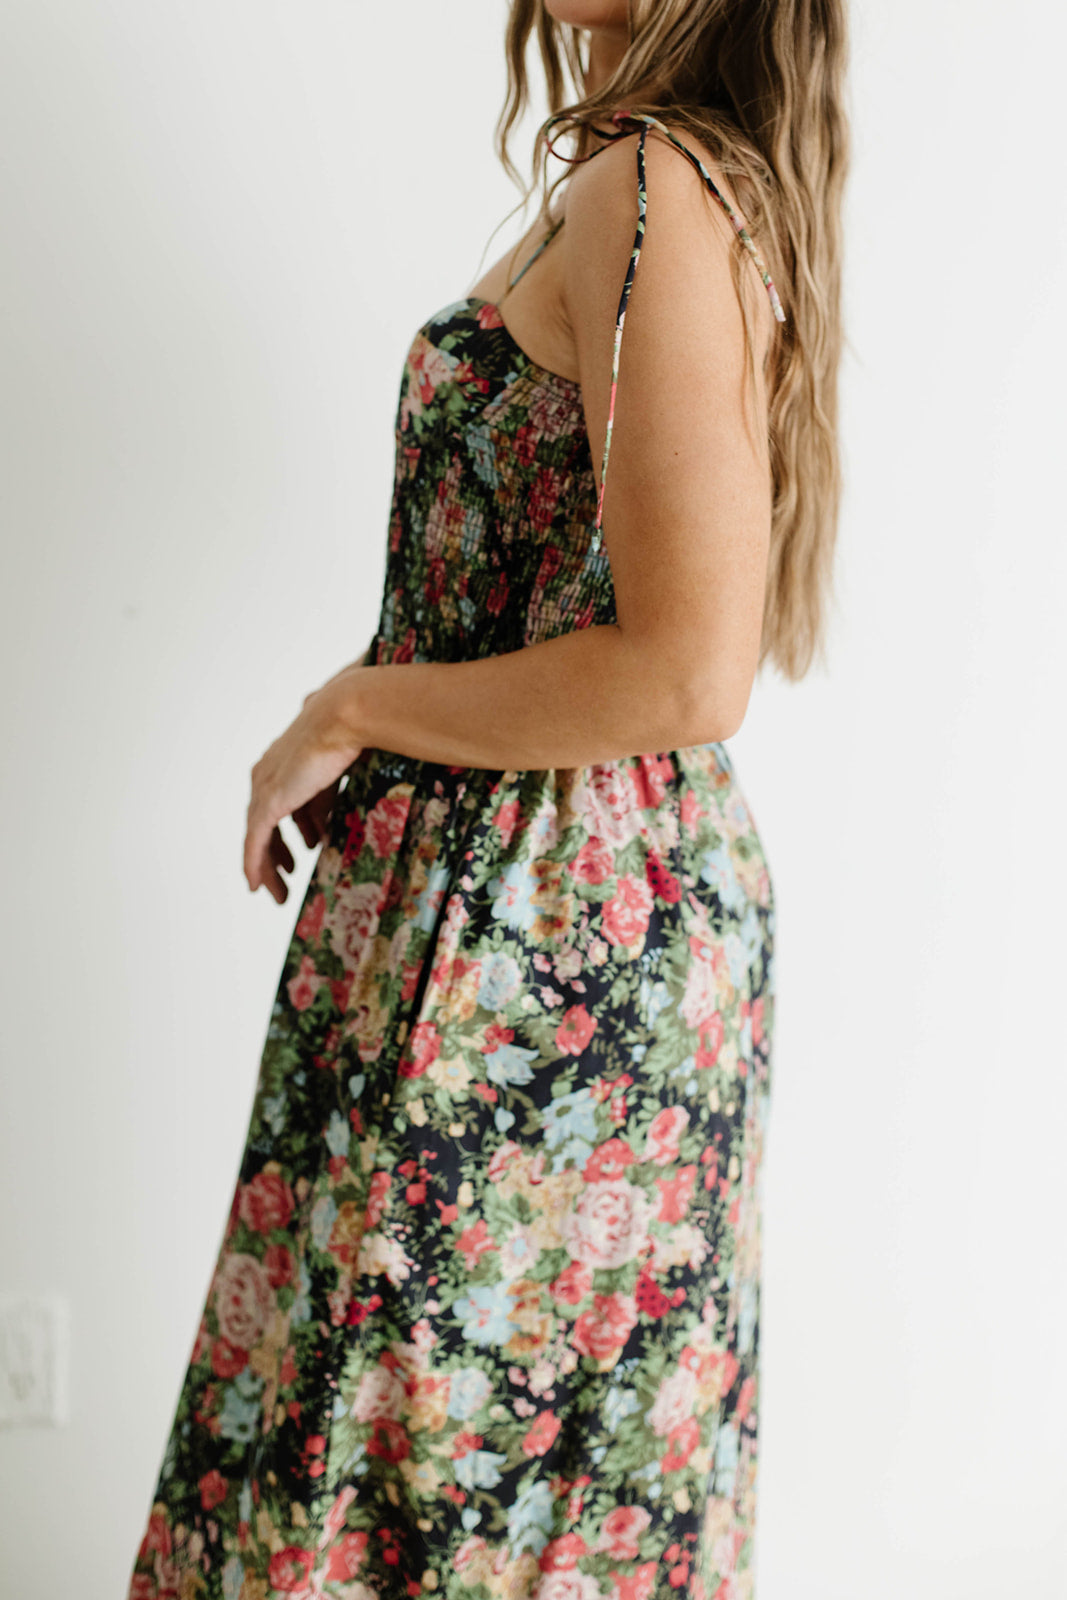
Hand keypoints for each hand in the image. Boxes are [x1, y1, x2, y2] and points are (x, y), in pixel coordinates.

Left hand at [244, 668, 366, 904]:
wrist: (348, 715)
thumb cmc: (356, 727)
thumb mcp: (347, 764)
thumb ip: (339, 785)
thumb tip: (345, 807)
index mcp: (287, 760)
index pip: (285, 800)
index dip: (297, 826)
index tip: (309, 845)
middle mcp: (269, 773)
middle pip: (267, 821)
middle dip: (279, 850)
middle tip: (289, 872)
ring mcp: (266, 788)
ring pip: (258, 837)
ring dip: (269, 865)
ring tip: (280, 889)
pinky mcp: (268, 802)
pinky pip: (255, 843)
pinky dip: (254, 865)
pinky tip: (257, 885)